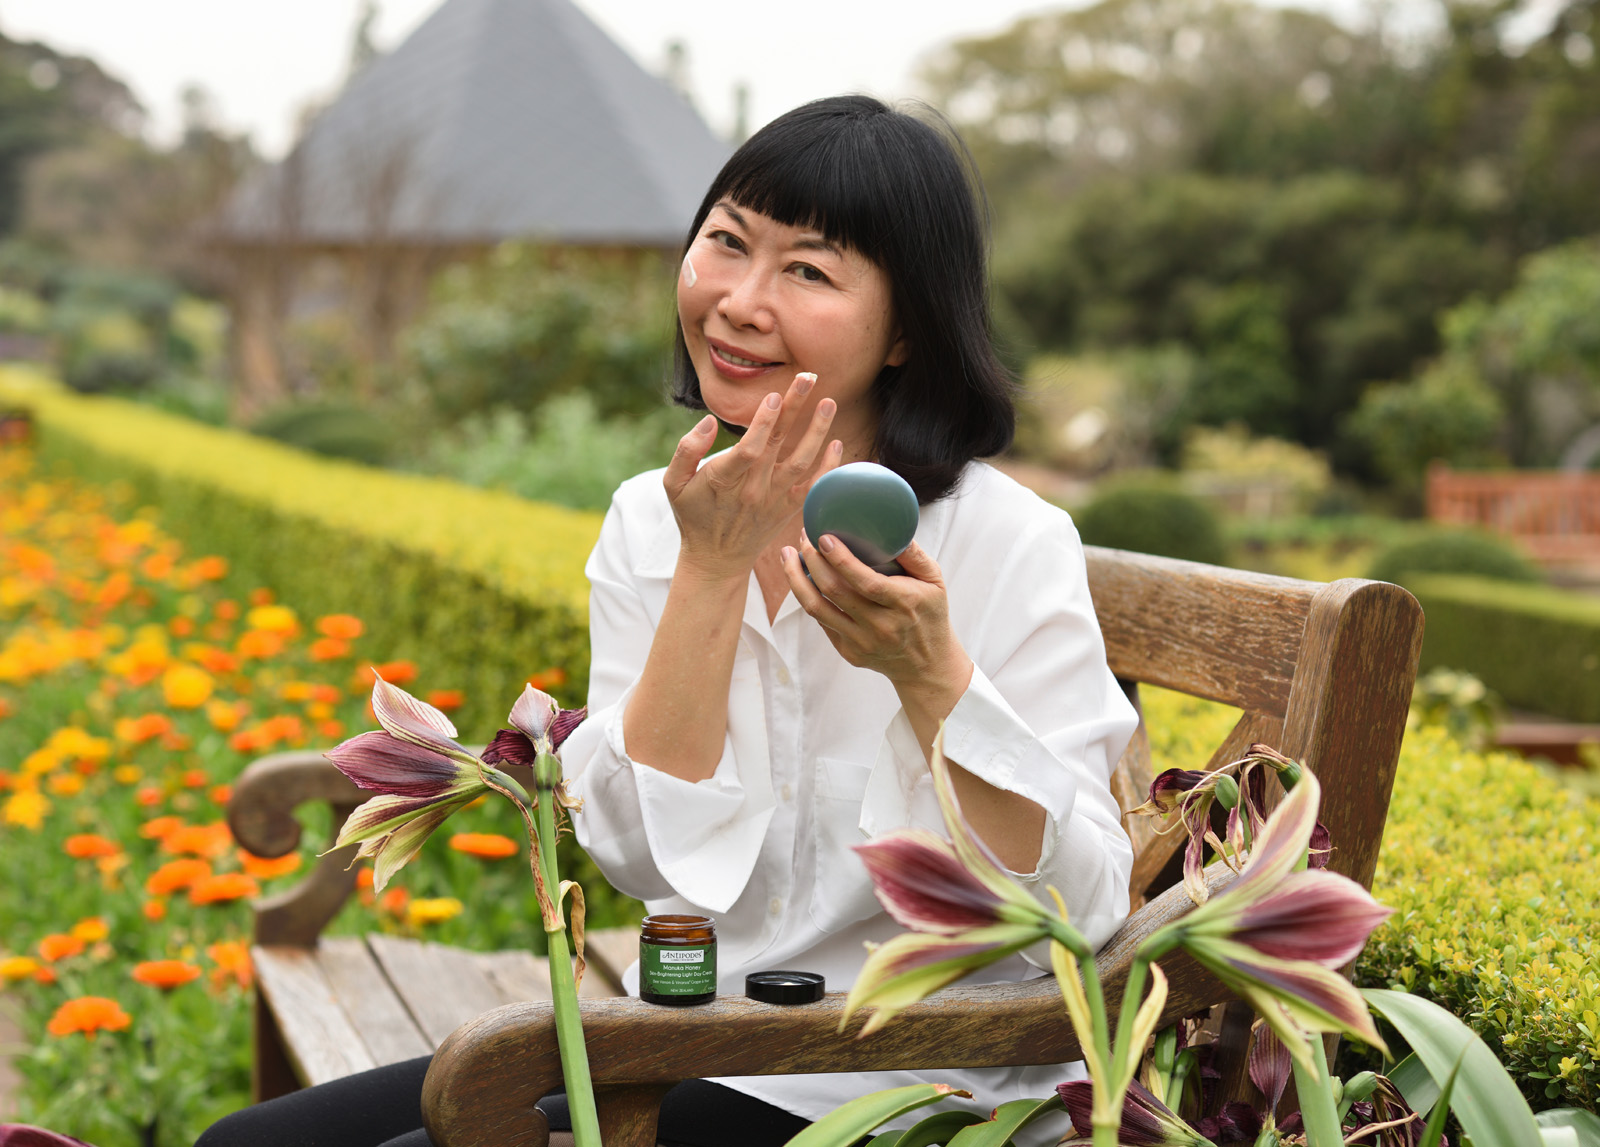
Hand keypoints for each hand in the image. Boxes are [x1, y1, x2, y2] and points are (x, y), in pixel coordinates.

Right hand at [663, 372, 840, 580]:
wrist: (716, 559)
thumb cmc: (693, 515)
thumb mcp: (672, 484)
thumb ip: (686, 451)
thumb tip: (709, 422)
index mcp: (723, 480)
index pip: (749, 448)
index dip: (763, 423)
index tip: (774, 396)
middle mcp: (752, 490)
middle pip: (779, 444)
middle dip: (795, 408)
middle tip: (808, 377)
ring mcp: (773, 500)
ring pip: (801, 462)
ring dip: (817, 431)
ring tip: (829, 402)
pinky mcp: (788, 510)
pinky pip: (813, 488)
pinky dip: (828, 468)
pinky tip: (837, 443)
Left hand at [781, 534, 971, 696]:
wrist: (927, 665)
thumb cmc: (930, 614)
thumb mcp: (934, 581)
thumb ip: (914, 554)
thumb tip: (891, 525)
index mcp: (903, 603)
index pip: (865, 581)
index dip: (840, 558)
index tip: (823, 537)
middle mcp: (880, 626)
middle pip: (833, 591)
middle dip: (812, 560)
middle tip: (803, 538)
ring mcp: (862, 642)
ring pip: (816, 608)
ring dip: (796, 579)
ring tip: (788, 556)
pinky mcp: (849, 652)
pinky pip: (821, 621)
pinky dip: (809, 597)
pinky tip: (803, 578)